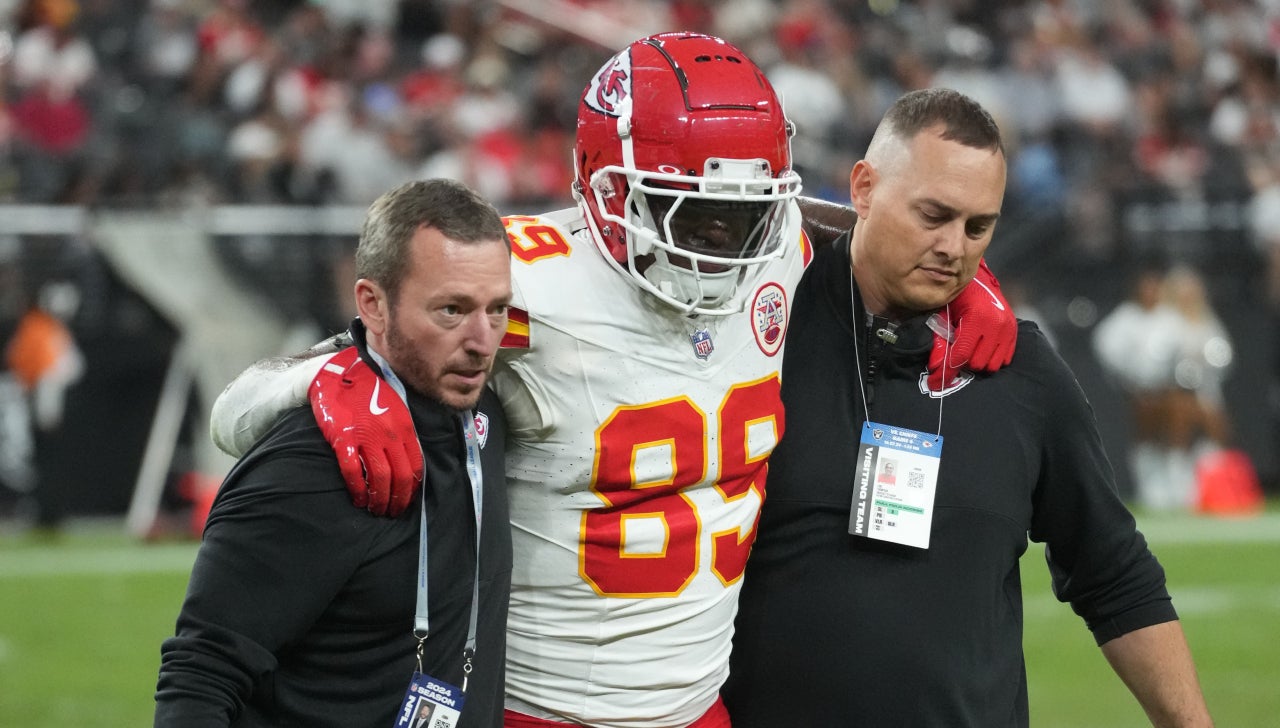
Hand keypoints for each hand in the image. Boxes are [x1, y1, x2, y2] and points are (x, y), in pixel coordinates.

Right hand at [309, 346, 423, 516]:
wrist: (338, 375)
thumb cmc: (368, 391)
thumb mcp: (396, 408)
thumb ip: (403, 432)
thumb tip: (408, 459)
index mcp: (405, 427)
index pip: (416, 466)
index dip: (412, 488)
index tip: (407, 500)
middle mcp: (389, 434)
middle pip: (399, 477)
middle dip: (397, 499)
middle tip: (391, 512)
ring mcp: (367, 437)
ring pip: (380, 478)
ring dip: (379, 499)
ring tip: (376, 510)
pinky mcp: (345, 439)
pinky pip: (353, 471)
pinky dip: (358, 489)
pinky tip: (358, 498)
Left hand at [927, 260, 1016, 389]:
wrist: (980, 280)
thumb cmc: (958, 296)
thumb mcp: (943, 315)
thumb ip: (939, 341)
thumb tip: (936, 367)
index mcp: (977, 318)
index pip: (960, 355)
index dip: (946, 372)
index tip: (934, 383)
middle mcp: (996, 325)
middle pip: (976, 363)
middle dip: (962, 362)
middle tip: (955, 353)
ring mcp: (1008, 329)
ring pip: (991, 365)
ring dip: (977, 362)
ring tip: (970, 349)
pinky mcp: (1015, 332)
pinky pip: (1004, 359)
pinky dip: (991, 358)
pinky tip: (982, 348)